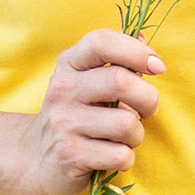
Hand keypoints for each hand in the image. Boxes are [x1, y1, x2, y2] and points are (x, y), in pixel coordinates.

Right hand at [13, 29, 165, 194]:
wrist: (37, 158)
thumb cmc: (77, 114)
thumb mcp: (87, 81)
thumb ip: (116, 62)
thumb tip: (142, 36)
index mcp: (69, 64)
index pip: (101, 42)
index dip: (136, 51)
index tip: (157, 67)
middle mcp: (62, 89)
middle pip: (121, 81)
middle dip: (148, 99)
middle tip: (147, 111)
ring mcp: (64, 123)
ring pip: (126, 123)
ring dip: (136, 134)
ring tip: (123, 137)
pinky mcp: (70, 155)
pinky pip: (121, 155)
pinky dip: (126, 158)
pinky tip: (110, 155)